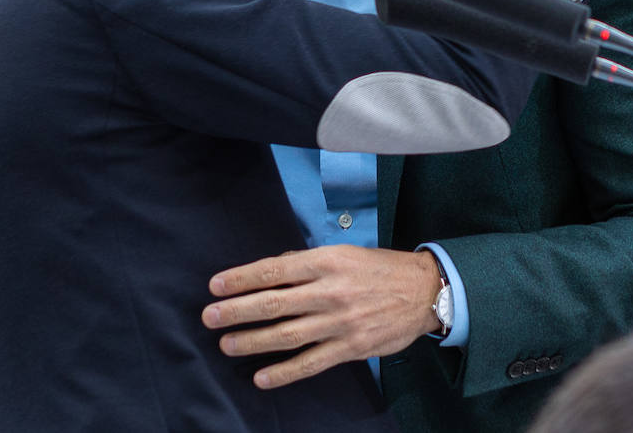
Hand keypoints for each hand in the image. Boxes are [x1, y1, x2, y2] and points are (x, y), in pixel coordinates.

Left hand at [201, 245, 441, 388]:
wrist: (423, 291)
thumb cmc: (379, 268)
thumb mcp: (343, 253)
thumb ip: (307, 263)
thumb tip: (273, 270)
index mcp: (326, 262)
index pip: (274, 270)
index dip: (241, 278)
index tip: (215, 285)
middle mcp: (330, 291)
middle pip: (274, 304)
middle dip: (237, 311)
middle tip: (210, 317)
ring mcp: (340, 322)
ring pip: (287, 335)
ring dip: (252, 341)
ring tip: (227, 345)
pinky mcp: (351, 348)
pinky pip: (311, 363)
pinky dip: (284, 373)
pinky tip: (261, 378)